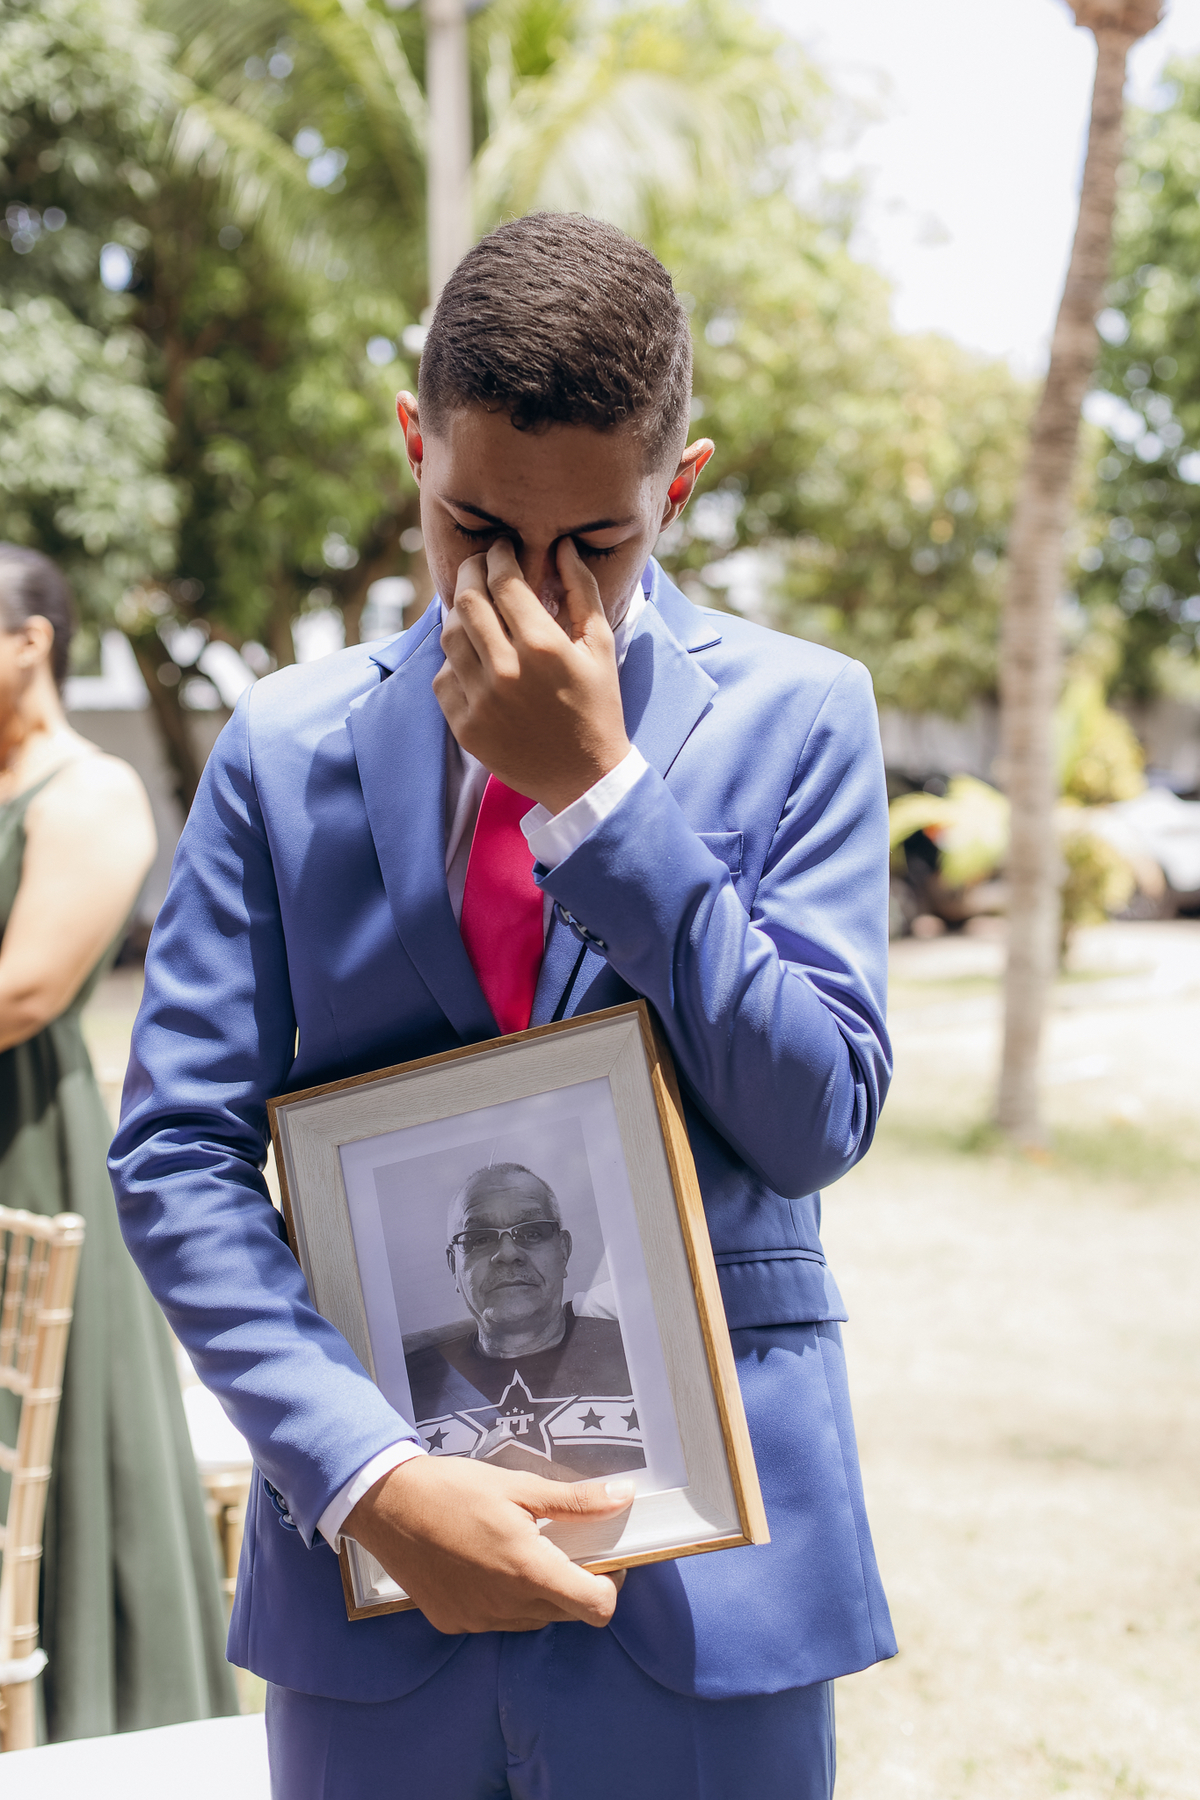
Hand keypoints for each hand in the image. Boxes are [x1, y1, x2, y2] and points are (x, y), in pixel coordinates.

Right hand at [342, 1454, 632, 1633]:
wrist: (387, 1505)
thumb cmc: (454, 1489)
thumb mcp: (518, 1487)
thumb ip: (575, 1501)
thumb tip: (623, 1497)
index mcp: (528, 1570)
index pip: (596, 1608)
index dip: (610, 1585)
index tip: (604, 1559)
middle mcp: (506, 1605)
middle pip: (569, 1615)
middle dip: (578, 1586)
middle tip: (565, 1547)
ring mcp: (478, 1620)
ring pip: (534, 1619)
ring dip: (542, 1594)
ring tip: (523, 1551)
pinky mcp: (453, 1623)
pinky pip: (498, 1621)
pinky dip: (507, 1600)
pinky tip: (490, 1565)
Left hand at [433, 538, 631, 813]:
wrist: (584, 777)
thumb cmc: (597, 706)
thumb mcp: (599, 645)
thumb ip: (581, 590)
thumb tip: (564, 546)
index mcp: (542, 645)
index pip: (504, 581)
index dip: (498, 555)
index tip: (501, 549)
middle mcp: (506, 670)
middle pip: (467, 600)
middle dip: (471, 572)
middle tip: (479, 566)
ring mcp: (481, 700)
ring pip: (450, 636)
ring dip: (460, 615)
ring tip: (475, 609)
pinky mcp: (465, 726)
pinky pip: (443, 677)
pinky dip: (455, 661)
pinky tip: (475, 658)